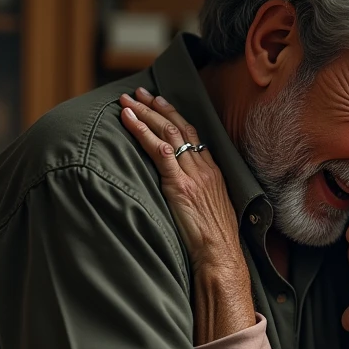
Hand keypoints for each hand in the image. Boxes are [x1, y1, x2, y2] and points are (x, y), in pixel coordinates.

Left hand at [119, 89, 242, 275]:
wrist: (220, 254)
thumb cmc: (214, 241)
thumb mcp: (211, 209)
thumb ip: (198, 193)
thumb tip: (182, 189)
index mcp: (213, 172)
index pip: (193, 135)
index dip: (175, 116)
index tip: (160, 102)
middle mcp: (204, 168)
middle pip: (179, 128)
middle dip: (157, 107)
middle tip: (139, 93)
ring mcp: (193, 175)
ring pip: (168, 134)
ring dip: (145, 114)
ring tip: (127, 101)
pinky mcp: (180, 186)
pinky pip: (159, 151)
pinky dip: (142, 132)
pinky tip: (128, 121)